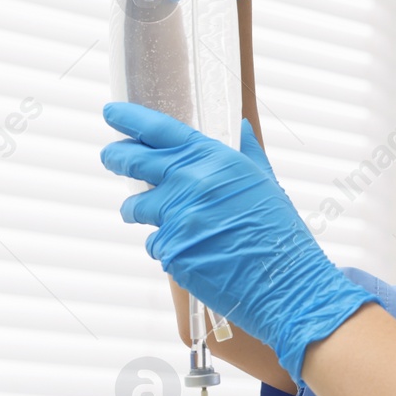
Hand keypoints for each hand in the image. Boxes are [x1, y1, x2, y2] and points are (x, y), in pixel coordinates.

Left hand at [99, 101, 377, 381]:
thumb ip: (246, 152)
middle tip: (110, 156)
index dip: (130, 119)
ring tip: (156, 216)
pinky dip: (167, 246)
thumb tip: (240, 126)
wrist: (285, 283)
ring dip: (137, 211)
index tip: (111, 112)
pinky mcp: (170, 251)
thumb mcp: (266, 181)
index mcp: (214, 160)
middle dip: (116, 158)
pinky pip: (154, 244)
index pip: (160, 131)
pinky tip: (193, 251)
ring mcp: (177, 218)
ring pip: (135, 209)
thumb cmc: (279, 231)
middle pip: (132, 163)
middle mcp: (190, 183)